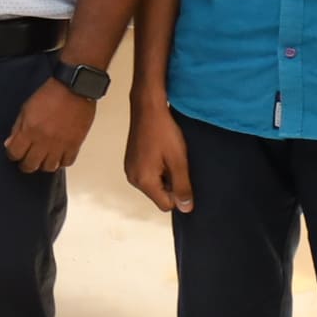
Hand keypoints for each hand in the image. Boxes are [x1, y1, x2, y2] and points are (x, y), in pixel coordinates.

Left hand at [4, 79, 96, 174]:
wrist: (74, 88)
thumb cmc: (49, 95)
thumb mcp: (26, 108)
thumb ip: (17, 128)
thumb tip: (9, 143)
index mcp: (29, 130)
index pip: (15, 153)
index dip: (12, 155)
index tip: (14, 153)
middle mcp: (44, 141)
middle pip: (31, 165)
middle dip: (26, 165)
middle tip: (27, 161)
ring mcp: (60, 144)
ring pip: (49, 167)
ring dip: (44, 165)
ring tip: (43, 159)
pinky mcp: (75, 144)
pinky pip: (67, 162)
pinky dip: (61, 162)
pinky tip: (58, 156)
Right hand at [124, 99, 193, 214]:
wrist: (148, 108)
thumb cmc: (163, 131)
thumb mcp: (179, 161)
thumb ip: (182, 187)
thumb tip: (186, 208)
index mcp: (143, 181)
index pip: (166, 205)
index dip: (179, 194)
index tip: (184, 176)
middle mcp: (133, 178)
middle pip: (159, 195)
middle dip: (171, 184)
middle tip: (177, 163)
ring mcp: (130, 169)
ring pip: (154, 185)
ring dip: (165, 175)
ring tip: (169, 156)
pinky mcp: (131, 161)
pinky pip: (148, 175)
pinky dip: (157, 168)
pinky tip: (162, 153)